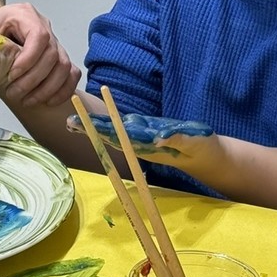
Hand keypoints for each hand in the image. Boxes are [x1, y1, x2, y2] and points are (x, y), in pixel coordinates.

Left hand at [0, 3, 79, 107]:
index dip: (28, 59)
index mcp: (23, 14)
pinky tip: (48, 101)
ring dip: (47, 88)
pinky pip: (71, 73)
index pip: (38, 35)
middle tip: (15, 94)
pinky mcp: (59, 55)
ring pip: (64, 65)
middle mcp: (43, 25)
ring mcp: (54, 39)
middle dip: (33, 79)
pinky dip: (63, 90)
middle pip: (52, 53)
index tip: (12, 76)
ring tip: (27, 100)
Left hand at [66, 110, 216, 167]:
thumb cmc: (204, 149)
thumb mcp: (196, 142)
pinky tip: (95, 120)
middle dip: (91, 128)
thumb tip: (158, 138)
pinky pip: (124, 128)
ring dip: (95, 126)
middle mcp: (141, 143)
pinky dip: (108, 122)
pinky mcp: (147, 132)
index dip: (102, 131)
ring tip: (73, 120)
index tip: (86, 126)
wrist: (208, 157)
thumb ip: (178, 139)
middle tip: (68, 121)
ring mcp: (142, 138)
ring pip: (114, 131)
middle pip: (112, 135)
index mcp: (150, 146)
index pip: (121, 137)